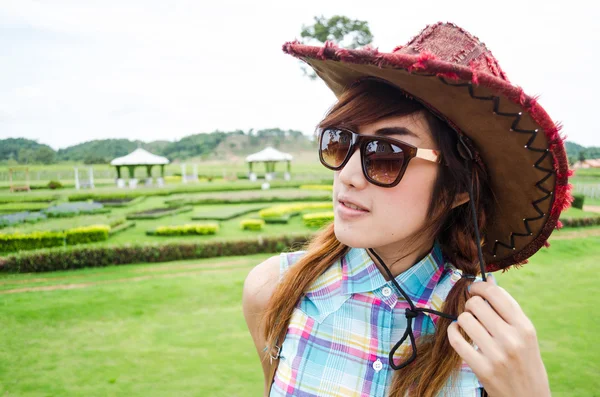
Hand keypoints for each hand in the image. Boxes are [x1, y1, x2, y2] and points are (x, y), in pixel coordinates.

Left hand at [447, 276, 550, 396]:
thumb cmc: (525, 361)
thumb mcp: (525, 334)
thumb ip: (507, 309)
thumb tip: (488, 279)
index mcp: (525, 327)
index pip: (496, 293)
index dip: (479, 286)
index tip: (473, 288)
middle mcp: (512, 339)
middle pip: (476, 304)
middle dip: (471, 304)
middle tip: (474, 312)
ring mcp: (496, 355)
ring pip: (464, 319)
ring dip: (463, 320)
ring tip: (470, 326)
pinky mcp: (482, 368)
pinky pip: (457, 339)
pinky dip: (453, 332)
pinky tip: (458, 332)